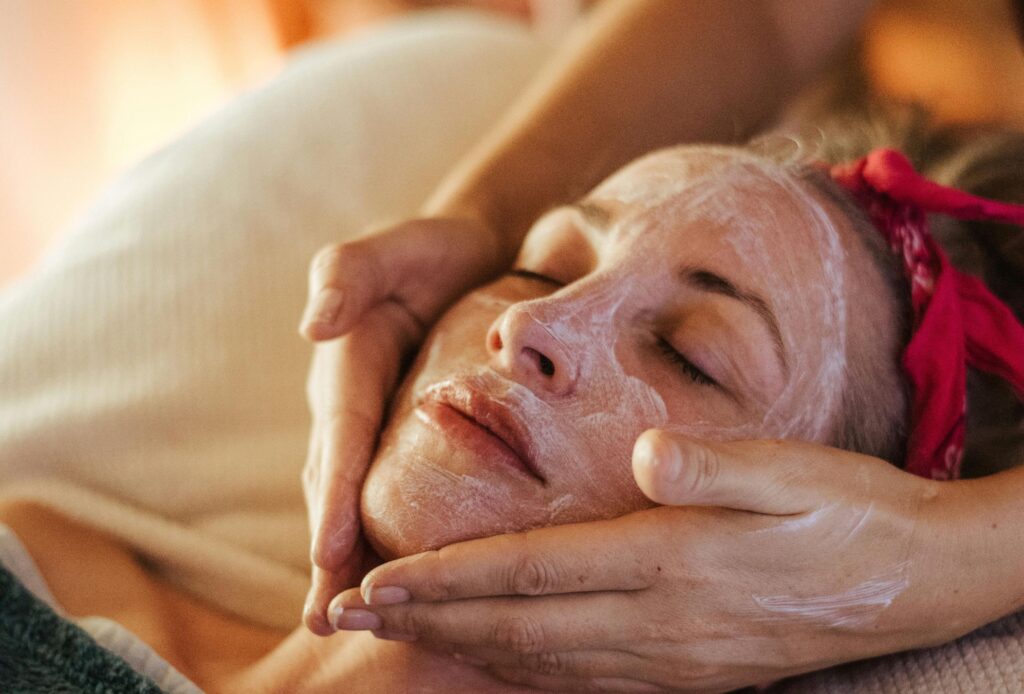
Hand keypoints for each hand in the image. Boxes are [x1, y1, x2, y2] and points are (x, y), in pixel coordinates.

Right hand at [300, 216, 505, 634]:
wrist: (473, 254)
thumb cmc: (434, 251)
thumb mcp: (395, 246)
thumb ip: (348, 274)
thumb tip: (312, 327)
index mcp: (347, 365)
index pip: (342, 436)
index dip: (335, 494)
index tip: (330, 551)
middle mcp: (353, 405)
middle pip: (336, 483)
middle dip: (329, 551)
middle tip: (327, 616)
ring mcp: (376, 426)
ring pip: (358, 498)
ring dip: (349, 559)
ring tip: (346, 618)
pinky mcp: (405, 438)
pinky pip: (393, 491)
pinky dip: (384, 536)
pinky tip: (402, 581)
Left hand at [330, 433, 981, 691]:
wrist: (920, 579)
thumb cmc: (852, 512)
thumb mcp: (798, 471)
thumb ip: (717, 467)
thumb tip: (645, 454)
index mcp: (675, 561)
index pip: (532, 571)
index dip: (448, 578)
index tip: (375, 582)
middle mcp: (663, 623)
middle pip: (518, 626)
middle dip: (424, 621)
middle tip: (344, 619)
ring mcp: (676, 660)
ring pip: (542, 663)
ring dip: (460, 650)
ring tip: (395, 641)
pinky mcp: (694, 674)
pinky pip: (587, 679)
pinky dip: (522, 672)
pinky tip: (493, 663)